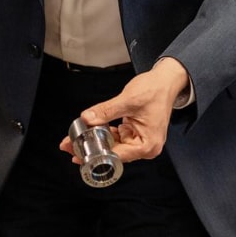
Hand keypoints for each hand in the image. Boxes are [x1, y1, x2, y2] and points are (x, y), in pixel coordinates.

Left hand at [59, 58, 188, 164]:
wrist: (165, 80)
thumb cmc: (155, 91)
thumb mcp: (128, 100)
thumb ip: (106, 111)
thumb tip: (87, 119)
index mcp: (147, 145)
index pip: (117, 156)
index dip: (96, 155)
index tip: (78, 155)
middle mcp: (145, 147)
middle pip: (113, 153)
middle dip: (92, 148)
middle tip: (70, 145)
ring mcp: (139, 141)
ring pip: (112, 145)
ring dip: (95, 141)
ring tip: (75, 138)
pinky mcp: (134, 134)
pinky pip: (115, 137)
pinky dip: (103, 134)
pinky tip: (90, 129)